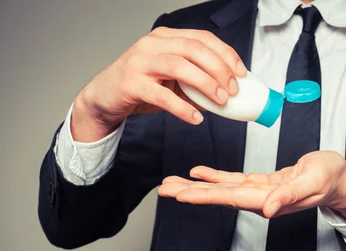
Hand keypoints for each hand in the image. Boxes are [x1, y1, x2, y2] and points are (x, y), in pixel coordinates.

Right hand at [71, 27, 246, 141]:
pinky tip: (196, 118)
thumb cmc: (142, 86)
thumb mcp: (172, 79)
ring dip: (205, 84)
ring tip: (221, 101)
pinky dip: (183, 108)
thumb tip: (228, 94)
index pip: (202, 38)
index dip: (225, 54)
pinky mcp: (131, 83)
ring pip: (179, 66)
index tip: (242, 72)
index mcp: (166, 38)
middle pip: (193, 49)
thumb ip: (196, 81)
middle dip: (219, 69)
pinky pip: (162, 95)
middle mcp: (152, 44)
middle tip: (233, 90)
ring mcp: (139, 62)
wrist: (104, 98)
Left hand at [157, 151, 345, 221]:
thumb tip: (268, 209)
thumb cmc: (330, 178)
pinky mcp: (262, 184)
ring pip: (221, 189)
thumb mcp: (314, 182)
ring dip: (196, 186)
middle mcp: (259, 199)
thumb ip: (290, 196)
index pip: (230, 198)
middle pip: (218, 196)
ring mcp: (259, 192)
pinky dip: (215, 177)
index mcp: (269, 199)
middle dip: (190, 193)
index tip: (181, 195)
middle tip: (164, 190)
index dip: (204, 196)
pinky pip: (233, 180)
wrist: (339, 178)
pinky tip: (198, 173)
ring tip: (172, 183)